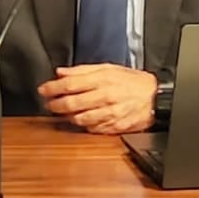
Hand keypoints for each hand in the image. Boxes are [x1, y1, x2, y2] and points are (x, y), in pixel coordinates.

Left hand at [39, 64, 156, 133]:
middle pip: (72, 103)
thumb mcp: (108, 68)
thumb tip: (62, 72)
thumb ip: (83, 70)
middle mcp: (105, 97)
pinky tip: (79, 120)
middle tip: (48, 103)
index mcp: (102, 79)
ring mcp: (109, 114)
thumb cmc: (132, 82)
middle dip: (55, 104)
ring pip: (79, 118)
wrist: (156, 98)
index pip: (70, 84)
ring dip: (67, 116)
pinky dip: (82, 125)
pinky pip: (92, 129)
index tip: (43, 90)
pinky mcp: (114, 127)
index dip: (53, 88)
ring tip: (62, 112)